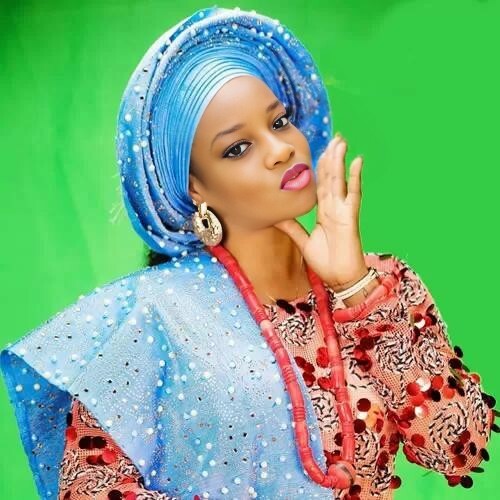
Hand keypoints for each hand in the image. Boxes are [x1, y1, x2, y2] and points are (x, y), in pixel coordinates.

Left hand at [274, 134, 367, 287]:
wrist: (340, 280)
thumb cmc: (327, 263)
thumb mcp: (303, 242)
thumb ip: (292, 228)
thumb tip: (277, 217)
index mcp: (324, 213)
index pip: (321, 185)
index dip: (320, 168)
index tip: (320, 151)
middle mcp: (334, 208)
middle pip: (331, 177)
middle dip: (331, 157)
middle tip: (334, 138)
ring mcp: (343, 210)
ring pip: (340, 180)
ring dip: (340, 160)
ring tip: (341, 141)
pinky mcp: (350, 217)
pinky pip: (353, 194)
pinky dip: (355, 177)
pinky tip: (357, 160)